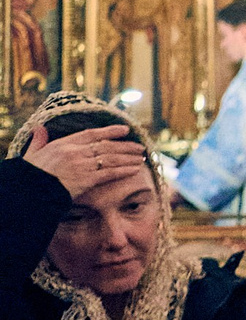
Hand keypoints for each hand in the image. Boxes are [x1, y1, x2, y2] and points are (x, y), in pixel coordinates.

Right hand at [23, 122, 149, 198]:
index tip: (125, 130)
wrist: (31, 191)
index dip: (110, 131)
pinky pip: (110, 173)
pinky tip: (135, 169)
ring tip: (141, 158)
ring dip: (129, 158)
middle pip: (106, 146)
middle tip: (140, 147)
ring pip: (111, 158)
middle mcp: (75, 152)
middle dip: (126, 146)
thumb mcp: (32, 154)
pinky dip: (124, 170)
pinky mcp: (87, 179)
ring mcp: (82, 165)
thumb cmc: (30, 175)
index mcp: (63, 144)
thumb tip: (39, 128)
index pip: (92, 133)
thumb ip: (39, 141)